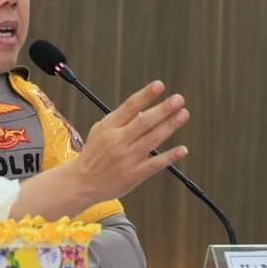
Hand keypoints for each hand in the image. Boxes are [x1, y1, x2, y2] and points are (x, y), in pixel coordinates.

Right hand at [75, 80, 189, 202]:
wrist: (82, 182)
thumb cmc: (94, 153)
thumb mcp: (100, 131)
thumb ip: (120, 119)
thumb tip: (143, 110)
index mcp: (108, 127)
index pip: (129, 107)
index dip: (145, 95)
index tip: (159, 85)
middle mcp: (117, 141)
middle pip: (143, 121)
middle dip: (163, 109)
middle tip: (179, 99)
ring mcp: (127, 158)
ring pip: (152, 139)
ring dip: (170, 126)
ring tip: (183, 114)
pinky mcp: (134, 175)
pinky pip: (155, 164)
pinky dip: (169, 156)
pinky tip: (182, 149)